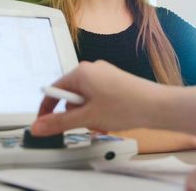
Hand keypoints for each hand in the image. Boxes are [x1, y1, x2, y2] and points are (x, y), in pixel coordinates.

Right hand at [31, 60, 162, 135]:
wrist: (157, 106)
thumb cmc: (126, 105)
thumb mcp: (87, 117)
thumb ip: (60, 122)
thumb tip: (39, 126)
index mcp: (81, 72)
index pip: (54, 90)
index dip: (47, 109)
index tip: (44, 124)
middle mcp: (92, 70)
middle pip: (71, 96)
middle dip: (76, 115)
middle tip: (87, 124)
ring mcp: (104, 75)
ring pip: (85, 100)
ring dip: (89, 116)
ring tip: (102, 123)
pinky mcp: (115, 83)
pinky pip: (98, 98)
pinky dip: (99, 112)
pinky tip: (110, 120)